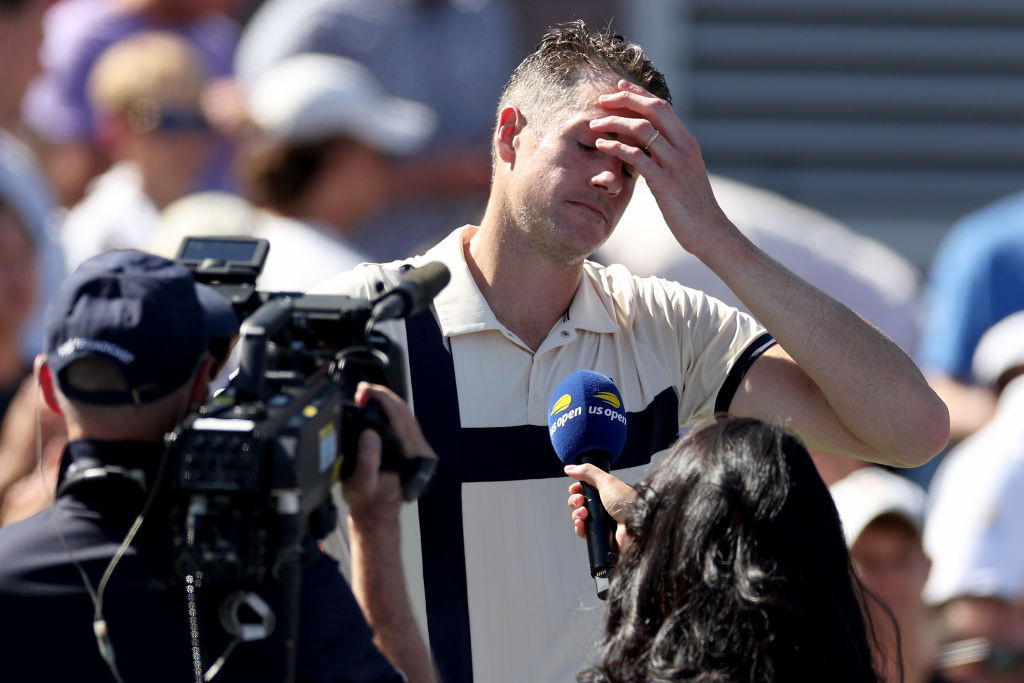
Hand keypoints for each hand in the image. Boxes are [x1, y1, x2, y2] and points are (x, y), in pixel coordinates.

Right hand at [342, 382, 435, 525]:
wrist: (377, 514)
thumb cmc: (367, 500)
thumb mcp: (360, 484)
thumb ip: (366, 459)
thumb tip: (370, 434)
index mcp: (407, 454)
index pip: (398, 414)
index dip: (380, 397)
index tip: (363, 391)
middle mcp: (418, 449)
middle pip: (403, 410)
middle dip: (382, 395)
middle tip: (361, 391)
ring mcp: (419, 449)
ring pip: (406, 415)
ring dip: (386, 402)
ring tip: (366, 397)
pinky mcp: (415, 449)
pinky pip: (406, 423)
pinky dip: (391, 412)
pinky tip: (378, 409)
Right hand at [564, 463, 637, 552]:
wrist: (637, 526)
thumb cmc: (627, 502)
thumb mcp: (606, 481)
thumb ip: (588, 472)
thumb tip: (569, 468)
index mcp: (607, 492)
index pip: (586, 489)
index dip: (577, 489)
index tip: (574, 489)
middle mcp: (605, 506)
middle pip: (580, 503)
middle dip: (575, 501)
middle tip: (580, 500)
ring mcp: (602, 522)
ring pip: (579, 517)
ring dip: (577, 514)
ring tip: (583, 513)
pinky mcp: (601, 536)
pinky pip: (583, 532)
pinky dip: (579, 527)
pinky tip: (581, 524)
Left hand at [589, 79, 735, 257]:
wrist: (709, 231)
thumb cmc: (693, 207)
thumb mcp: (682, 175)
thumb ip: (668, 158)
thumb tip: (648, 149)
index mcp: (688, 143)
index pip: (663, 107)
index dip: (639, 94)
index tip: (619, 87)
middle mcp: (684, 147)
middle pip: (654, 109)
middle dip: (626, 99)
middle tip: (602, 99)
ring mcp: (675, 163)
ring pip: (643, 129)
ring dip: (615, 122)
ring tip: (594, 124)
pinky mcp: (665, 182)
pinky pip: (637, 157)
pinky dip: (616, 147)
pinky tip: (601, 146)